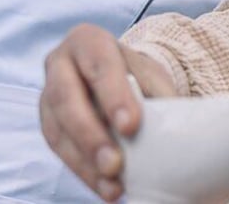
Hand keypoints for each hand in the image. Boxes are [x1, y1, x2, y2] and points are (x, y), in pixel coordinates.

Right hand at [39, 23, 175, 201]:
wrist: (117, 76)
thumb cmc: (136, 73)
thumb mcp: (150, 74)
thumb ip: (157, 93)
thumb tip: (181, 126)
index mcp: (89, 41)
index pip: (100, 67)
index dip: (114, 97)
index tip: (131, 127)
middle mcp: (60, 64)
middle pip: (68, 100)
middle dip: (92, 136)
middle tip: (115, 165)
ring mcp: (47, 95)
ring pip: (58, 130)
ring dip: (85, 162)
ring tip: (112, 185)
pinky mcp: (47, 123)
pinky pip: (59, 150)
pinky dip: (83, 171)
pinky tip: (103, 187)